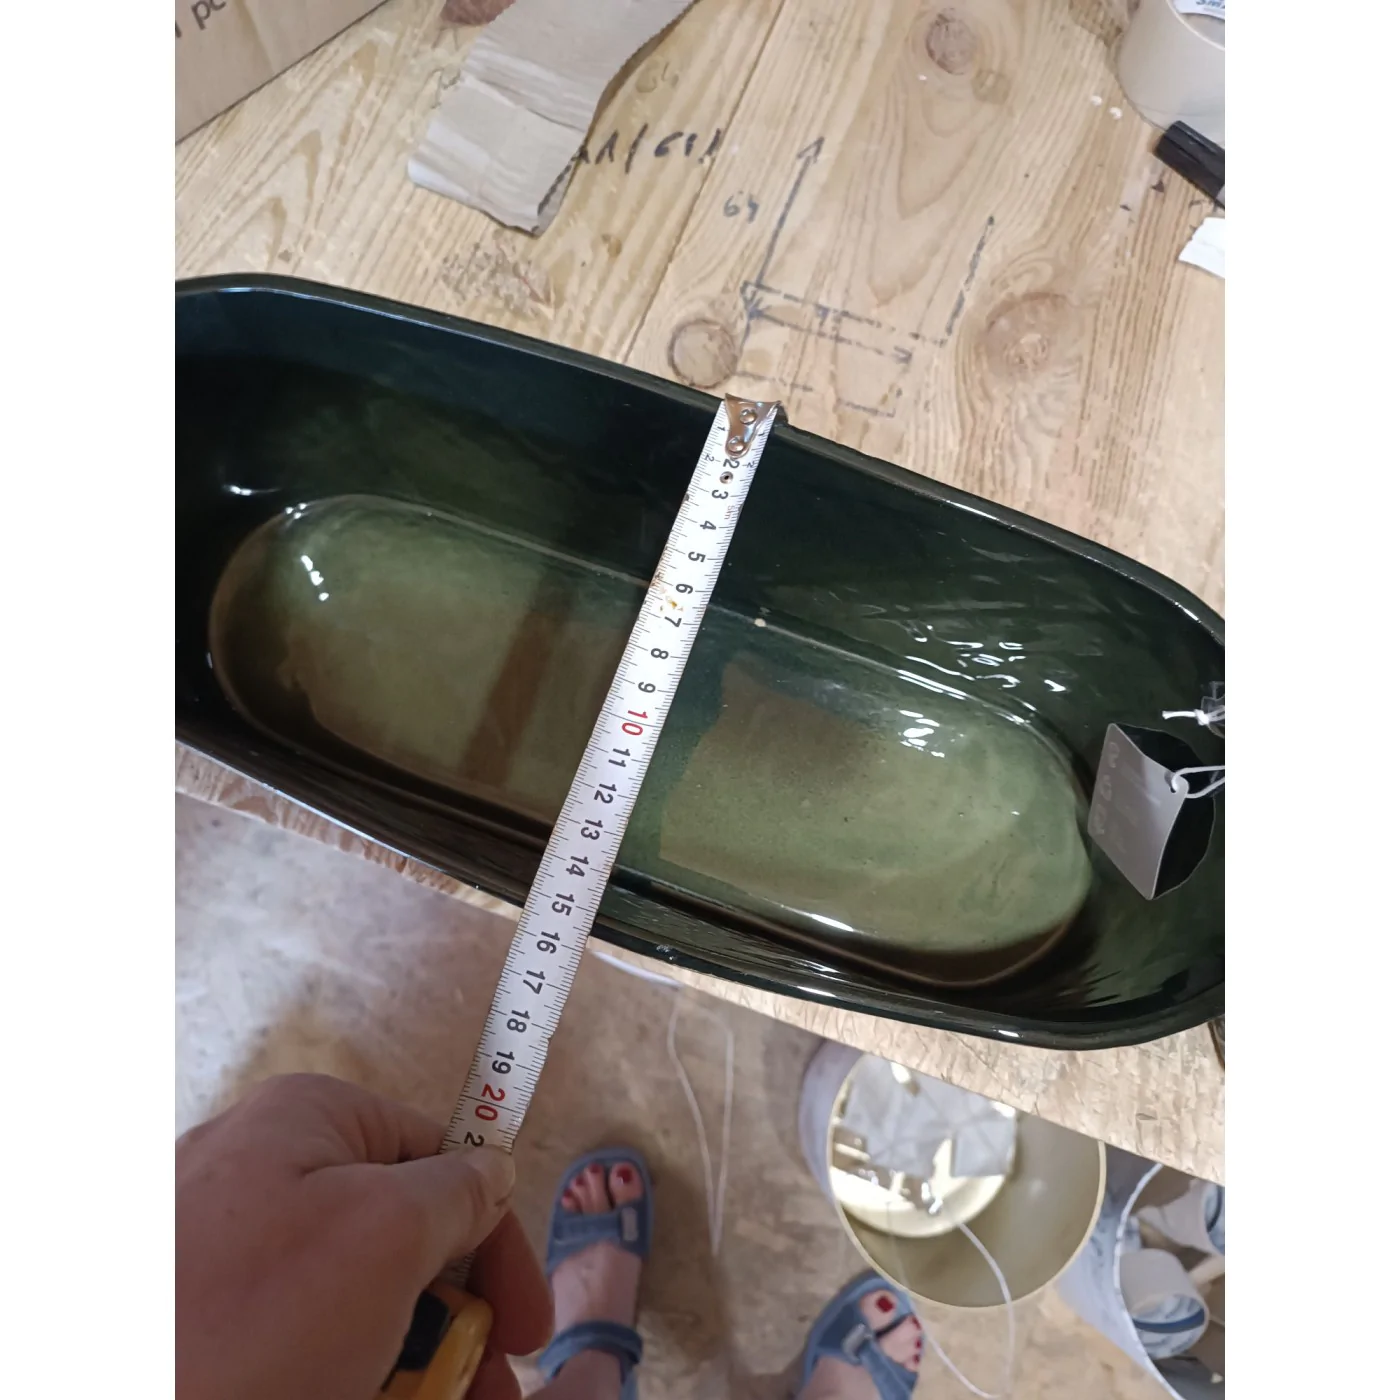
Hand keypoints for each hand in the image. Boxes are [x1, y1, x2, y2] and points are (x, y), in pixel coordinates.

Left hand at [176, 1073, 550, 1399]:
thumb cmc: (245, 1325)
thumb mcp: (386, 1232)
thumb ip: (458, 1190)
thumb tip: (489, 1176)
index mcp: (308, 1121)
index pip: (444, 1159)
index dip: (498, 1244)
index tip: (527, 1331)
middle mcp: (263, 1172)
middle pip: (400, 1233)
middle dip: (452, 1318)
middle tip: (483, 1391)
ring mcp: (225, 1251)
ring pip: (353, 1297)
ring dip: (403, 1356)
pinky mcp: (199, 1320)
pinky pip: (299, 1335)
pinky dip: (342, 1369)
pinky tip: (360, 1395)